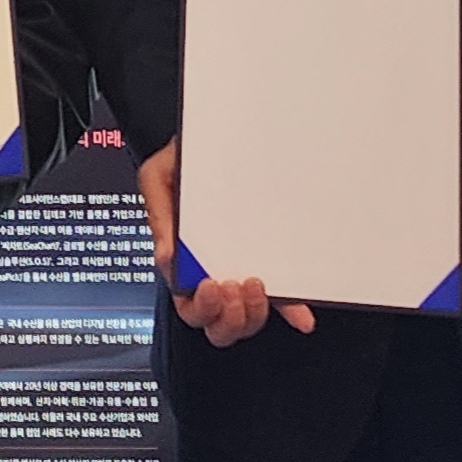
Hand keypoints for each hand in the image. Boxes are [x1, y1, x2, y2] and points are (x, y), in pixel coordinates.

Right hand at [139, 139, 315, 348]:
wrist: (214, 137)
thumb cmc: (185, 160)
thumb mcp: (160, 176)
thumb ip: (159, 213)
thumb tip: (165, 258)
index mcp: (183, 260)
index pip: (187, 302)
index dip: (200, 305)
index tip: (209, 283)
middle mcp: (212, 273)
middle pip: (215, 324)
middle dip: (226, 318)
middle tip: (231, 287)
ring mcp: (242, 270)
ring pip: (245, 320)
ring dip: (252, 315)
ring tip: (256, 284)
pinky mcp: (268, 263)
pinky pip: (281, 297)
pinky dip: (290, 310)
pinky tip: (302, 318)